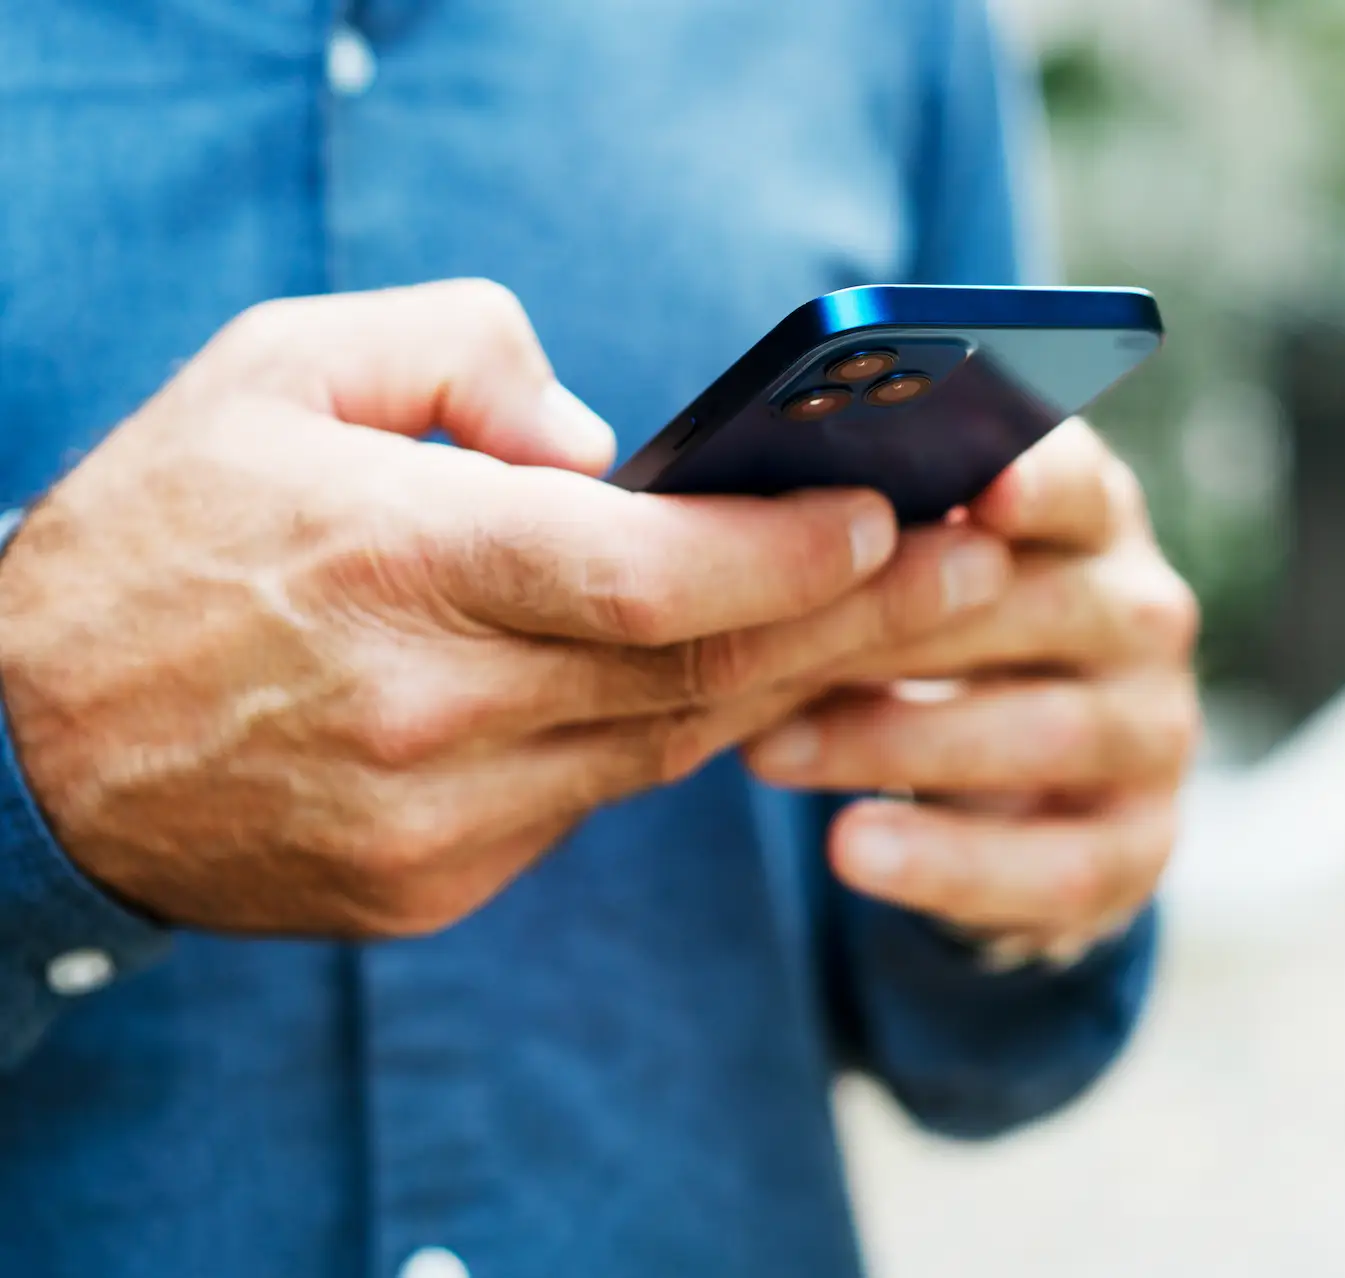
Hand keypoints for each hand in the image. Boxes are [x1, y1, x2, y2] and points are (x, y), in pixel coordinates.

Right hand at [0, 281, 1012, 937]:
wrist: (20, 747)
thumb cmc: (159, 534)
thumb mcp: (278, 370)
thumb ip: (460, 356)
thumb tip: (605, 445)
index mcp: (393, 563)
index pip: (646, 576)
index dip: (788, 556)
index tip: (893, 518)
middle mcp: (428, 711)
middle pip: (694, 675)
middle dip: (856, 623)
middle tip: (976, 570)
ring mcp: (435, 822)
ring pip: (663, 747)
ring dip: (786, 683)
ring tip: (887, 619)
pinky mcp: (430, 886)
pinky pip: (589, 803)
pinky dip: (664, 735)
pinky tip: (731, 684)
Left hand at [747, 420, 1198, 962]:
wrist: (1001, 793)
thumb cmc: (929, 642)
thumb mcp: (909, 577)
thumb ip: (874, 539)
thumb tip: (765, 514)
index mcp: (1091, 520)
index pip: (1077, 484)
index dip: (1034, 483)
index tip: (975, 491)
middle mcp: (1143, 614)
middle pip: (1043, 607)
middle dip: (898, 628)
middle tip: (765, 644)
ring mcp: (1156, 731)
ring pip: (1047, 734)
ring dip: (896, 744)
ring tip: (768, 753)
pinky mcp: (1142, 843)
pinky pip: (1059, 864)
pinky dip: (948, 861)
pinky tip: (850, 848)